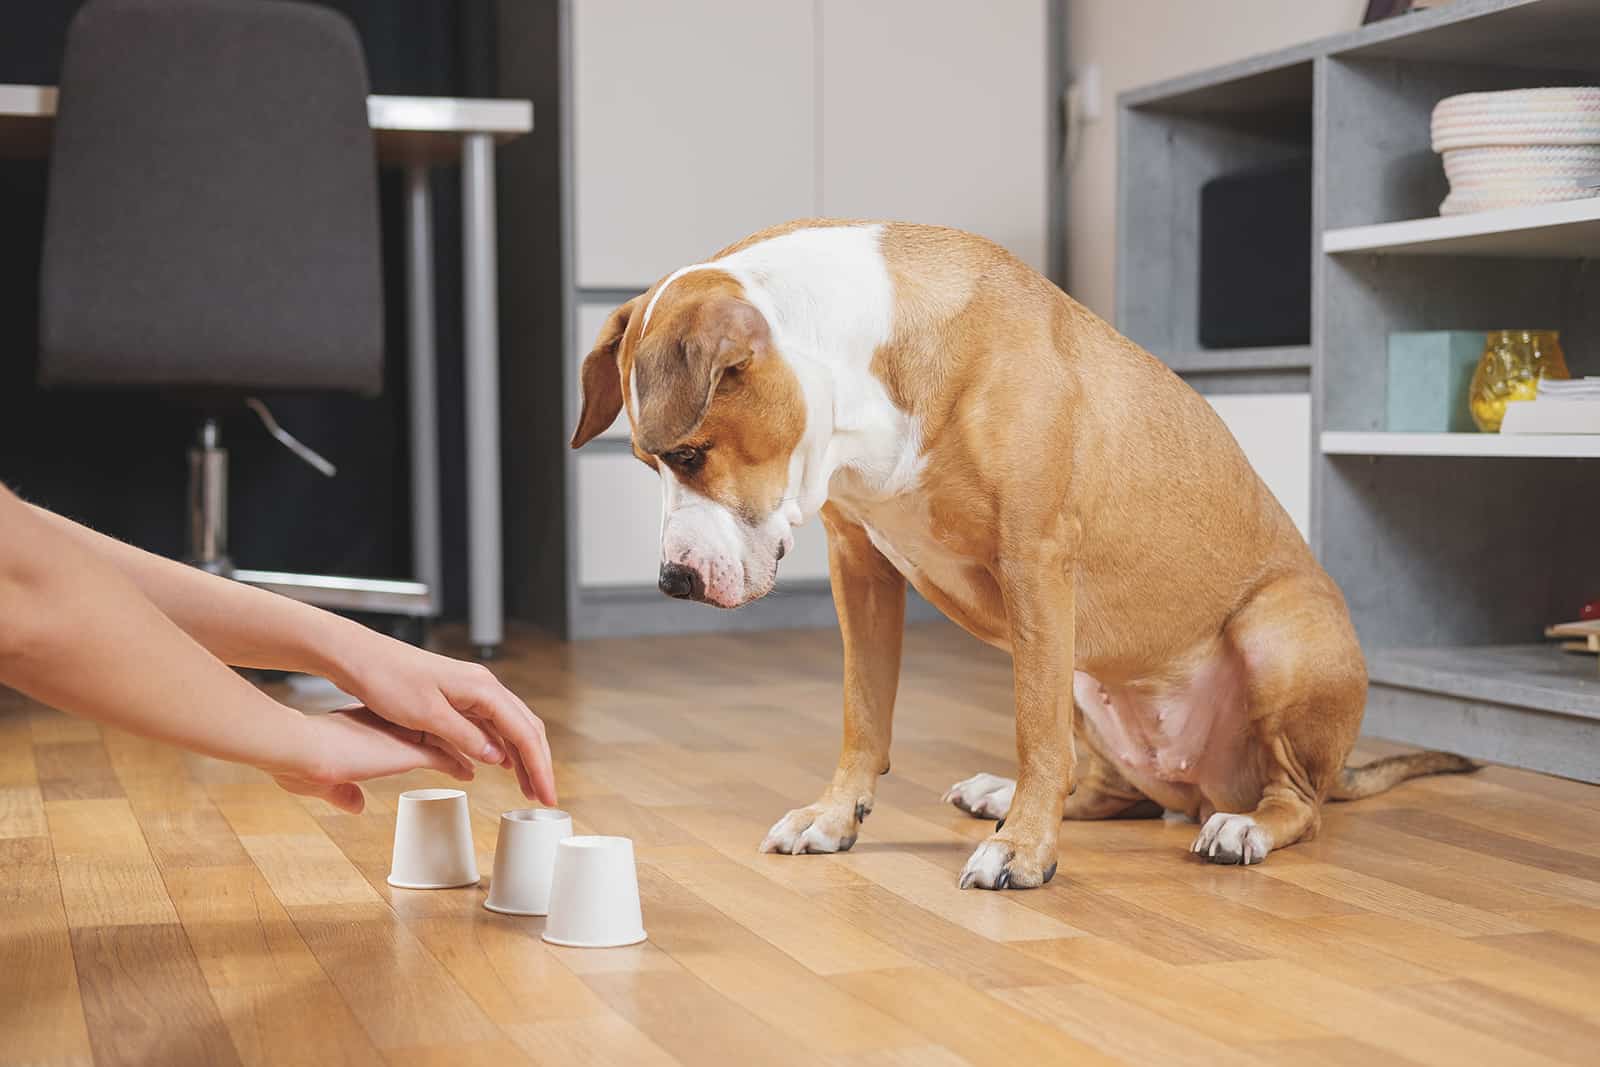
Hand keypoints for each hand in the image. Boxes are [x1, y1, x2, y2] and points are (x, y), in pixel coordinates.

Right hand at [273, 706, 474, 812]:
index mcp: (368, 723)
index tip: (431, 743)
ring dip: (461, 752)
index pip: (405, 727)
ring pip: (444, 740)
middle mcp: (390, 724)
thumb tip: (356, 806)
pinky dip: (460, 764)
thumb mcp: (320, 779)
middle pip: (432, 729)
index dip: (422, 735)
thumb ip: (340, 793)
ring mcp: (401, 735)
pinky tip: (472, 772)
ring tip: (477, 762)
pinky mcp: (408, 750)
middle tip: (469, 748)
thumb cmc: (298, 759)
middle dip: (453, 738)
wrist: (301, 746)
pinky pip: (444, 755)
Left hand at [327, 633, 555, 805]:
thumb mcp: (426, 715)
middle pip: (525, 728)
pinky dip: (502, 747)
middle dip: (538, 764)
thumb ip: (465, 736)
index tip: (547, 796)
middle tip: (544, 797)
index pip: (524, 733)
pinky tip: (502, 765)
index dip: (539, 767)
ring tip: (528, 788)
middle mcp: (483, 687)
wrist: (361, 657)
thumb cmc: (388, 680)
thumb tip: (498, 758)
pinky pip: (491, 724)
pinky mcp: (458, 697)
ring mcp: (472, 690)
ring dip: (522, 757)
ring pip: (510, 727)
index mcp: (482, 689)